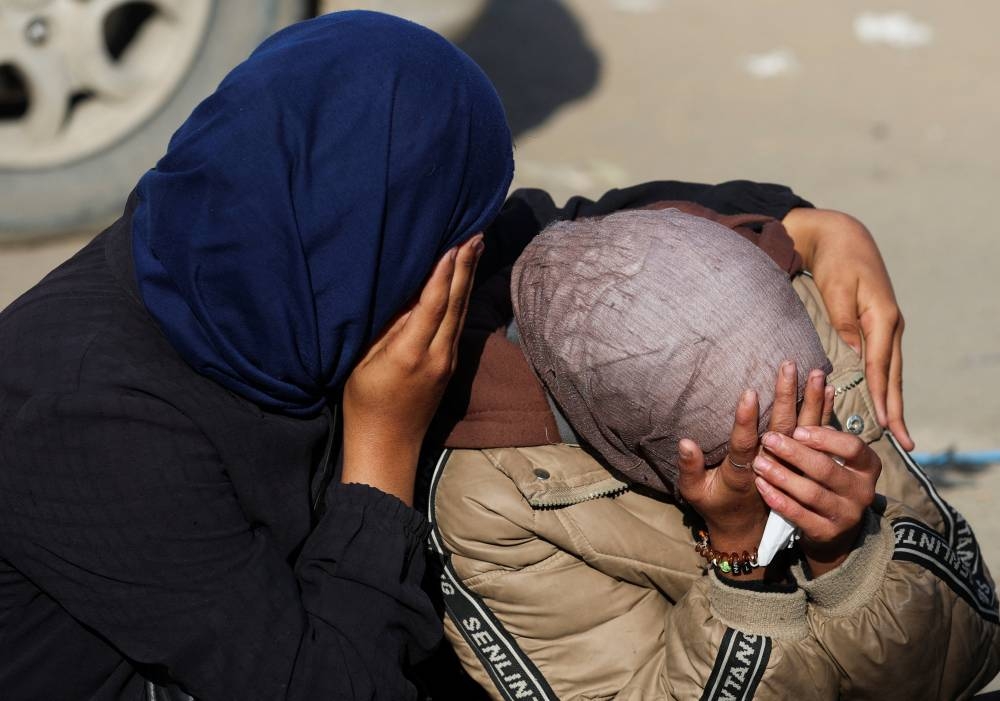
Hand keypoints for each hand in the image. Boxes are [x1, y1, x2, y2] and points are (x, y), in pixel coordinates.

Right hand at [340, 234, 483, 504]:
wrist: (388, 446)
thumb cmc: (364, 403)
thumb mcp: (363, 362)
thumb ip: (386, 329)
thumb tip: (406, 295)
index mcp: (410, 352)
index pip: (433, 303)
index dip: (444, 272)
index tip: (453, 242)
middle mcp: (437, 355)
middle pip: (456, 302)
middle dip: (466, 266)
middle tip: (476, 232)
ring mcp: (447, 362)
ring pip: (461, 311)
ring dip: (468, 278)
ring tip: (476, 247)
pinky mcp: (450, 367)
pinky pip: (458, 324)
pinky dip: (461, 297)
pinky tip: (463, 281)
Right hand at [678, 361, 830, 579]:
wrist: (747, 528)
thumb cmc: (715, 503)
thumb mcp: (695, 492)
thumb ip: (690, 468)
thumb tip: (686, 442)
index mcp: (741, 474)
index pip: (745, 444)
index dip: (746, 420)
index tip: (750, 392)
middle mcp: (769, 466)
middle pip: (781, 430)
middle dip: (785, 396)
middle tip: (788, 366)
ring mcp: (788, 465)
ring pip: (803, 430)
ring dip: (810, 401)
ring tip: (815, 372)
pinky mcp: (800, 463)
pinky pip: (816, 437)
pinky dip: (823, 413)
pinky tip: (828, 390)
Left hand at [752, 426, 880, 576]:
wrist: (832, 528)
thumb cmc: (828, 479)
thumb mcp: (832, 454)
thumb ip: (824, 425)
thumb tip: (819, 380)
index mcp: (867, 466)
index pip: (853, 447)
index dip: (825, 438)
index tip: (797, 430)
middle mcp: (862, 491)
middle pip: (826, 469)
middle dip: (794, 453)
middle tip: (768, 439)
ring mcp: (847, 515)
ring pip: (811, 493)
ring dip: (782, 475)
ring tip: (759, 463)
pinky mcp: (828, 533)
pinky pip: (800, 515)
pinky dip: (779, 499)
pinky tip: (762, 486)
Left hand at [782, 208, 912, 449]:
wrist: (842, 237)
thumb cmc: (836, 262)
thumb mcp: (836, 289)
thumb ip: (844, 322)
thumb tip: (857, 353)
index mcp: (882, 317)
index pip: (881, 365)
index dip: (883, 396)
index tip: (885, 423)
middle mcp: (891, 325)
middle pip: (894, 374)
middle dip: (897, 408)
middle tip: (904, 441)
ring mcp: (888, 326)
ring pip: (892, 370)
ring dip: (894, 400)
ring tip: (898, 429)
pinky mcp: (879, 326)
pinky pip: (884, 361)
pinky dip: (885, 383)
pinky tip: (885, 401)